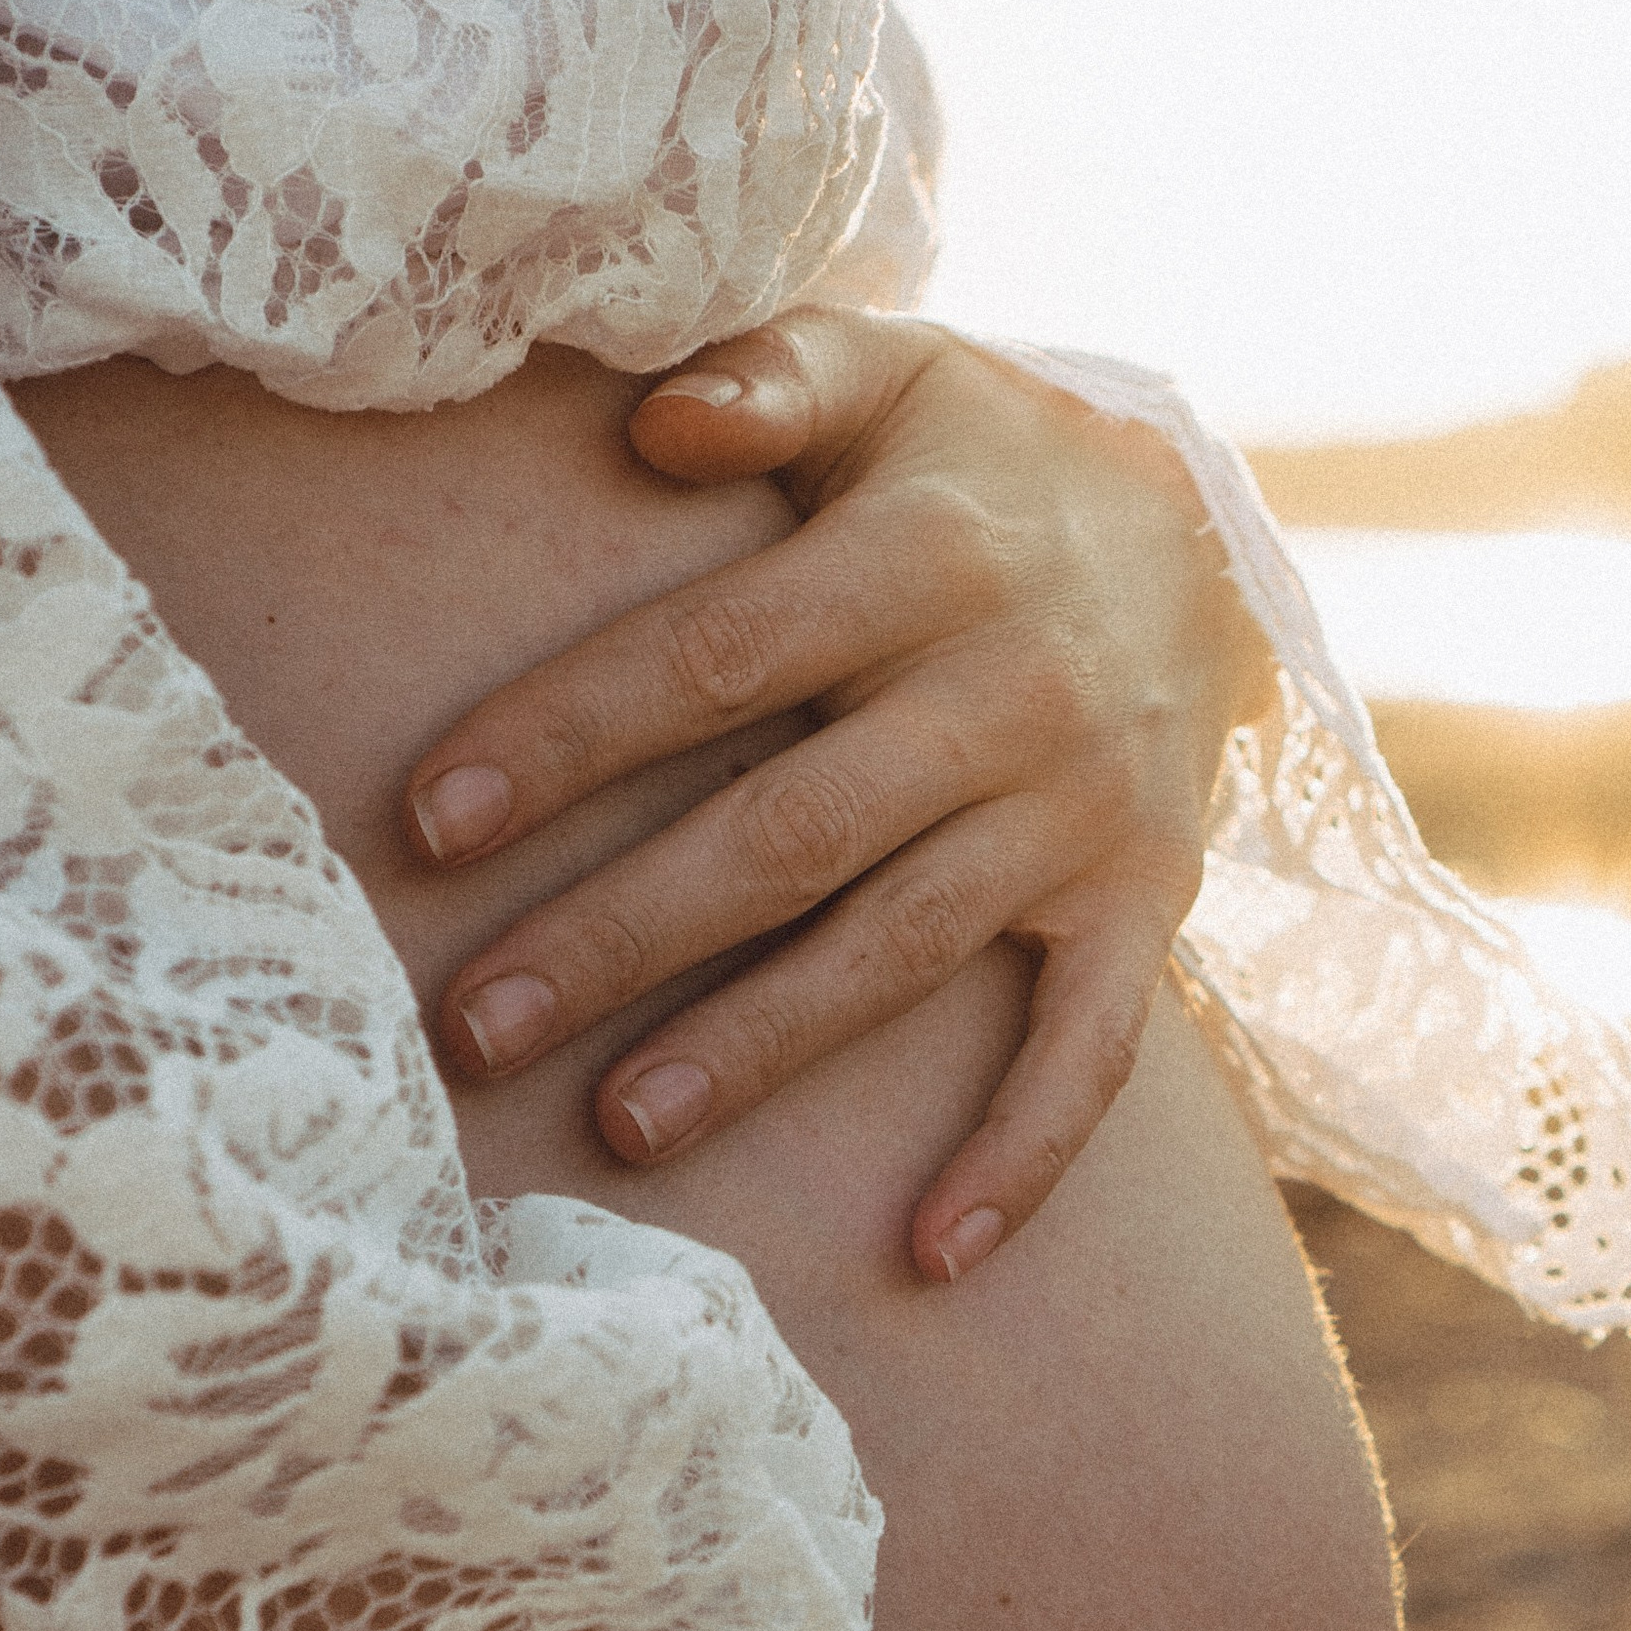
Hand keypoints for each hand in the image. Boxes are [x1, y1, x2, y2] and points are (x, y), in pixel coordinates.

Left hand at [403, 308, 1273, 1280]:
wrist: (1203, 538)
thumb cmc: (974, 461)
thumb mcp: (890, 375)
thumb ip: (769, 378)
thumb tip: (654, 418)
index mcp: (923, 556)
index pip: (715, 657)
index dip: (569, 736)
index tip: (428, 819)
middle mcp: (1008, 694)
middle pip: (788, 831)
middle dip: (622, 931)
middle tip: (474, 1024)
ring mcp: (1082, 815)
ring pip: (901, 947)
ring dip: (762, 1046)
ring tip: (621, 1132)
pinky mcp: (1140, 907)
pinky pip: (1089, 1049)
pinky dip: (1019, 1156)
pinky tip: (928, 1255)